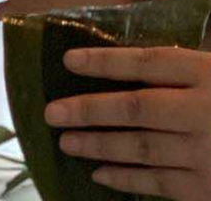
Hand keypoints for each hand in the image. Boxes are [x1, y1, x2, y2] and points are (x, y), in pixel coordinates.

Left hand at [45, 46, 210, 199]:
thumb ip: (184, 68)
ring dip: (99, 145)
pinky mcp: (207, 188)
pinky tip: (99, 173)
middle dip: (89, 110)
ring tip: (66, 142)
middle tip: (52, 113)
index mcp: (207, 75)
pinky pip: (159, 183)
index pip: (149, 63)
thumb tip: (135, 61)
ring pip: (141, 148)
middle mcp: (203, 112)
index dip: (106, 62)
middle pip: (136, 108)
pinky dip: (126, 179)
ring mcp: (205, 153)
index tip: (69, 60)